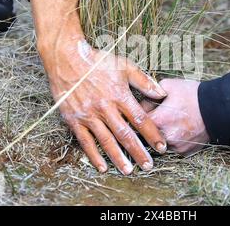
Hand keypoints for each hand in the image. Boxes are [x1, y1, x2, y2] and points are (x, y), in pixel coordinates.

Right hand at [41, 39, 167, 174]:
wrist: (67, 59)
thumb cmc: (97, 62)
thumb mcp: (124, 65)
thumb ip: (144, 81)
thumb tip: (162, 93)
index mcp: (119, 95)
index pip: (140, 119)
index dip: (152, 134)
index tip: (161, 146)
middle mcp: (105, 108)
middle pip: (125, 134)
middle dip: (138, 151)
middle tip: (148, 166)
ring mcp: (88, 115)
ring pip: (106, 141)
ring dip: (118, 157)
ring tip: (129, 170)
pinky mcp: (74, 120)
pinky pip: (85, 141)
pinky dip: (94, 155)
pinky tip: (102, 167)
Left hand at [142, 79, 209, 154]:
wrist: (218, 107)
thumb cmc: (193, 95)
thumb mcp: (169, 86)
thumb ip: (150, 93)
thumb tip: (140, 103)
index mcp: (159, 120)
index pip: (137, 122)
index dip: (137, 116)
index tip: (139, 112)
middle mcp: (165, 137)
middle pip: (146, 135)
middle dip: (147, 127)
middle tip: (153, 117)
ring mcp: (176, 146)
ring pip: (159, 143)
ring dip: (159, 135)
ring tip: (170, 121)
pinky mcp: (184, 152)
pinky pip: (172, 147)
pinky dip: (172, 140)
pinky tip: (179, 129)